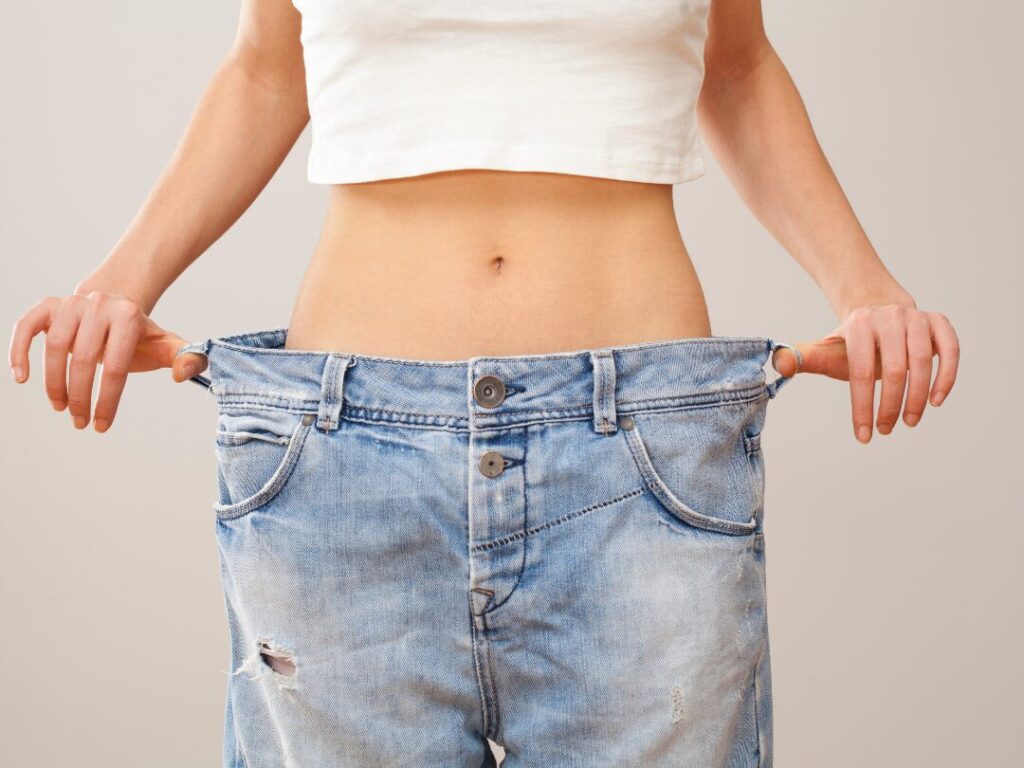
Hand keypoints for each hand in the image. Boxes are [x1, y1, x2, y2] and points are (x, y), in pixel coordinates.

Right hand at [9, 290, 209, 431]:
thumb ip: (186, 359)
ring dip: (54, 383)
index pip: (116, 366)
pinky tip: (21, 377)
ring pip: (54, 347)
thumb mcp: (166, 345)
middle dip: (81, 396)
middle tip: (79, 421)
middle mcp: (99, 306)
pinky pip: (26, 327)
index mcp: (128, 316)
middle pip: (84, 359)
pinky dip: (18, 351)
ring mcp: (71, 304)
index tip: (101, 425)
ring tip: (61, 407)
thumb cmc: (139, 335)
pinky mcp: (48, 306)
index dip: (108, 400)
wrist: (115, 303)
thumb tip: (185, 374)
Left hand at [770, 304, 959, 442]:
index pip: (860, 373)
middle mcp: (889, 317)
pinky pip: (950, 350)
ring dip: (917, 397)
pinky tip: (935, 401)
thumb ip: (803, 359)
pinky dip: (947, 377)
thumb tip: (779, 364)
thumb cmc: (851, 342)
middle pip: (894, 369)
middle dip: (890, 406)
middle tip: (887, 430)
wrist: (877, 310)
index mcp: (858, 325)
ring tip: (909, 421)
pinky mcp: (939, 323)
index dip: (862, 407)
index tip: (864, 436)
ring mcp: (916, 318)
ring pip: (922, 362)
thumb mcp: (826, 350)